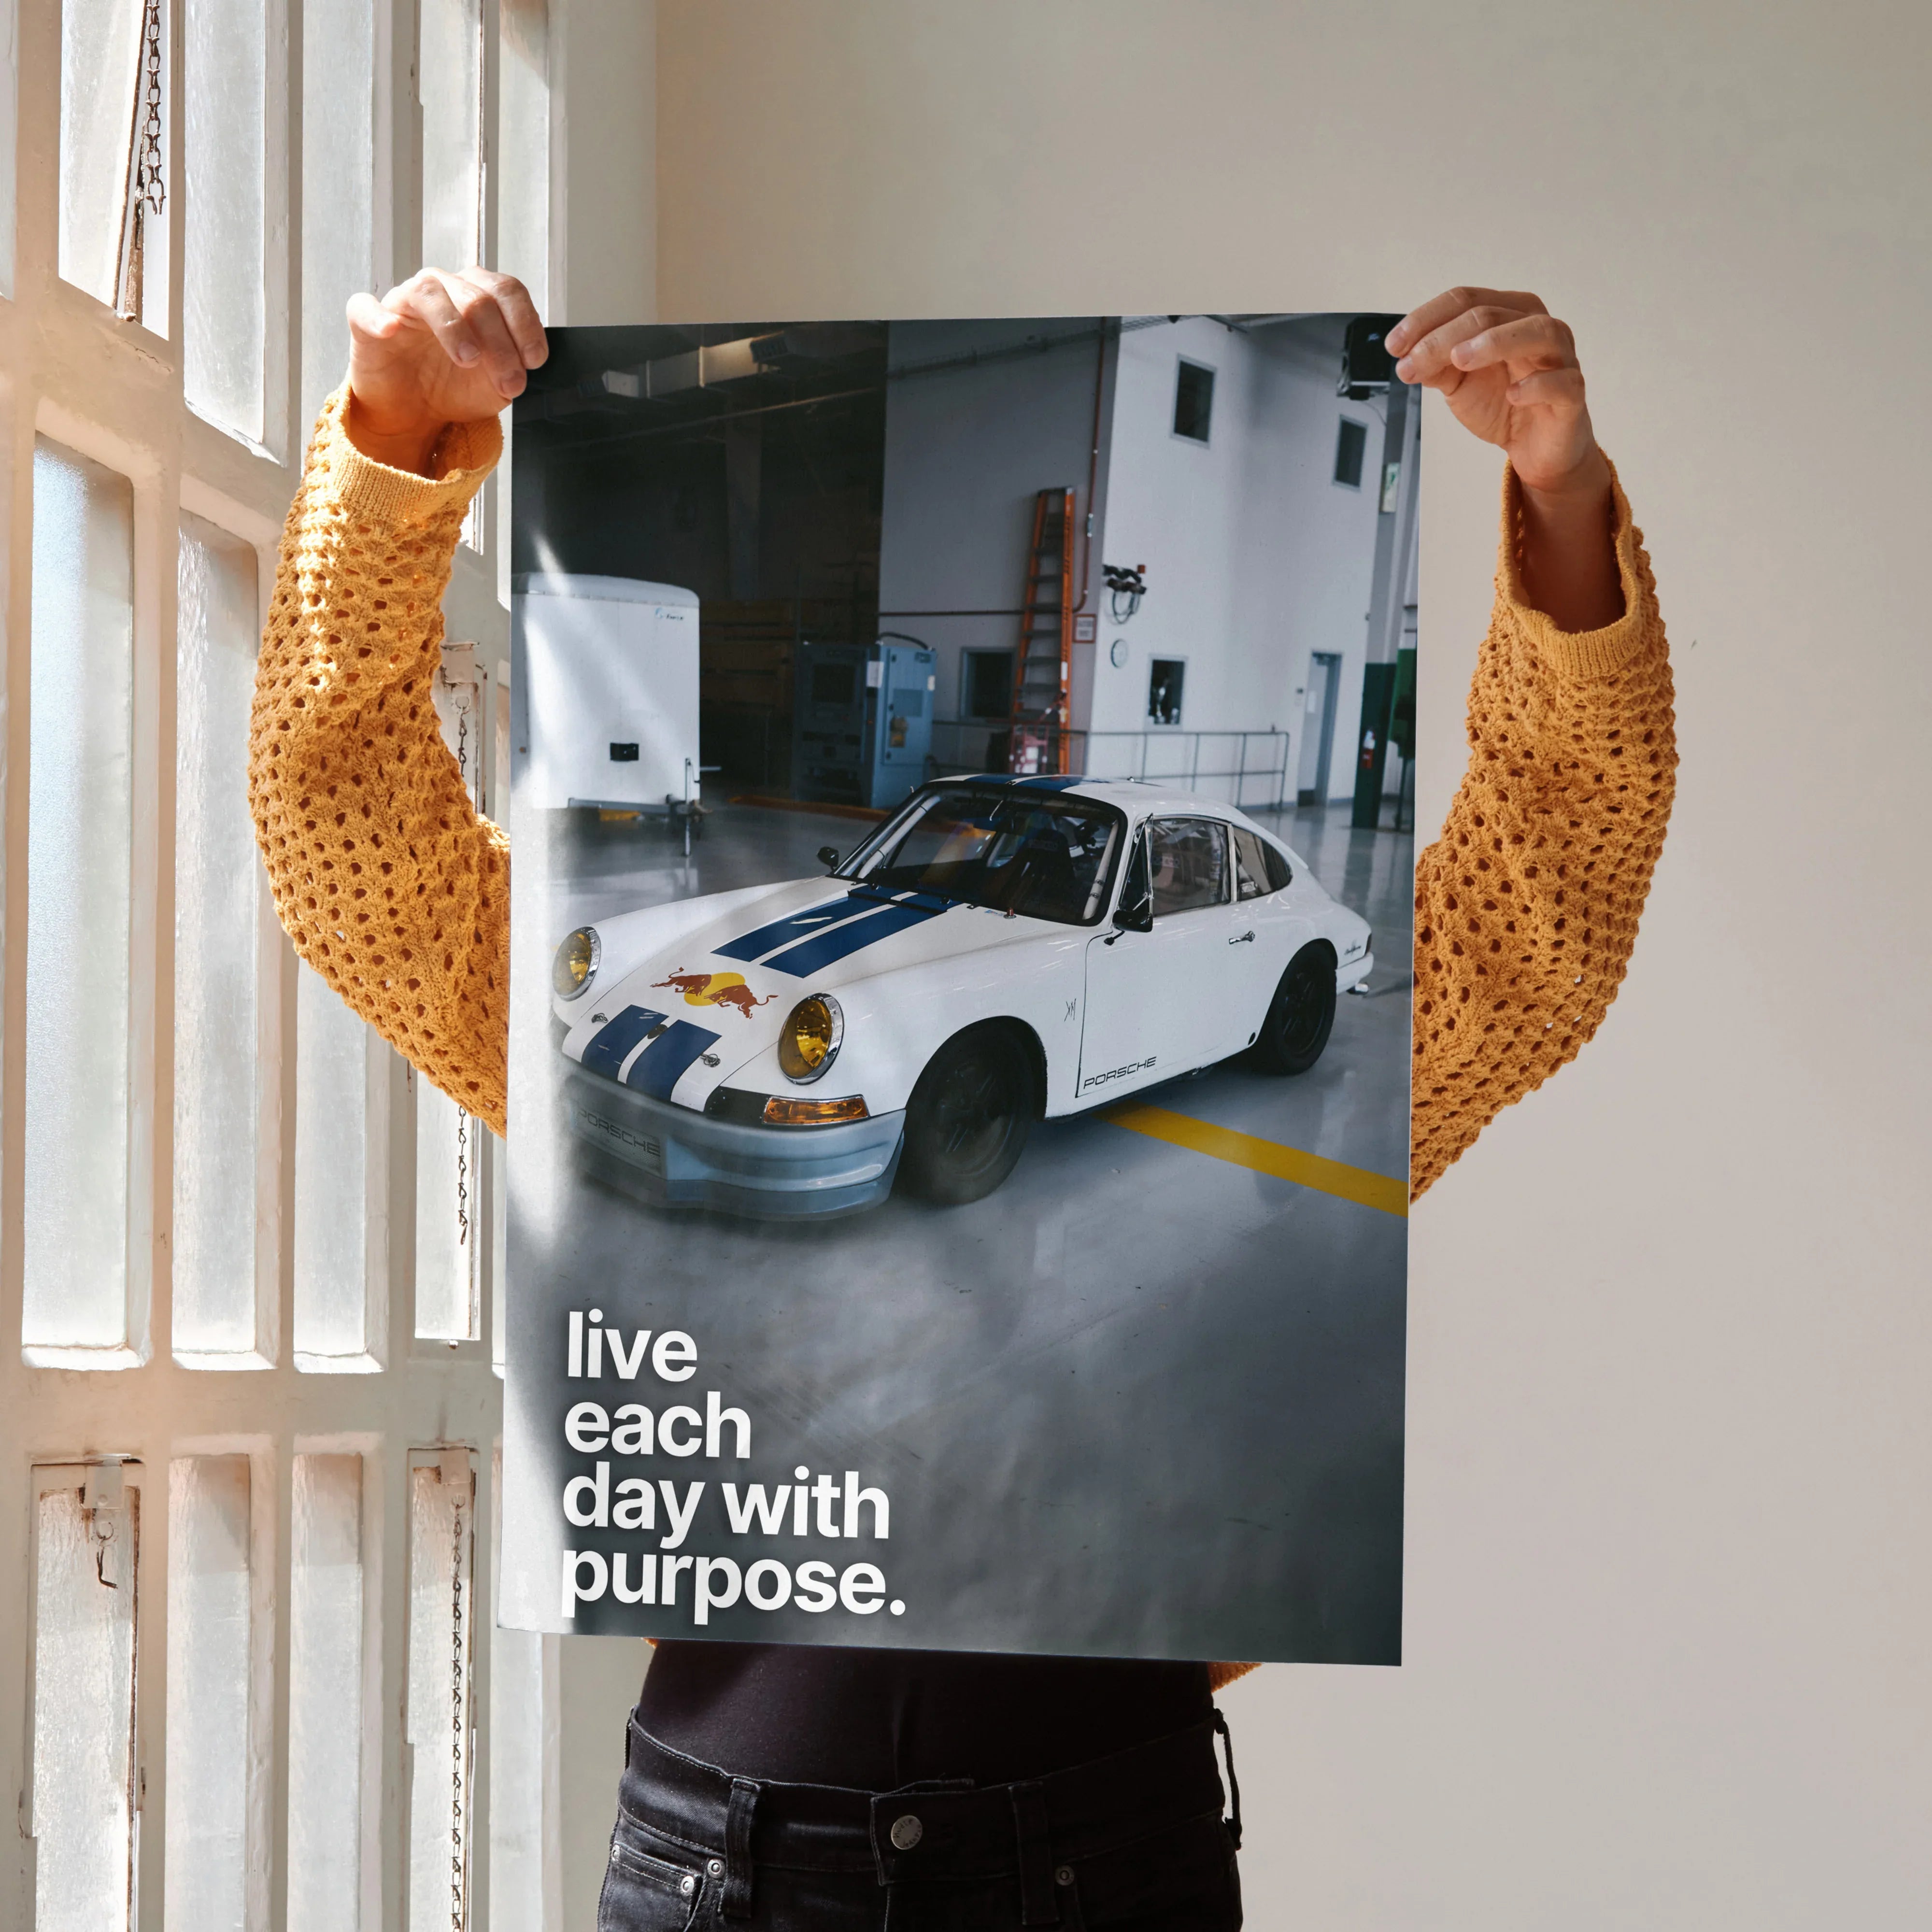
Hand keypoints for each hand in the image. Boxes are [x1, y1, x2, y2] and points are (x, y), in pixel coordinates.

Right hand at [344, 267, 546, 474]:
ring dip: (454, 328)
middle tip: (509, 381)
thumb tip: (526, 363)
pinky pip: (366, 307)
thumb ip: (514, 368)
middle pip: (477, 297)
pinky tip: (391, 330)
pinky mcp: (367, 321)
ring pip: (430, 293)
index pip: (507, 291)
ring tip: (468, 360)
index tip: (535, 360)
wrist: (414, 413)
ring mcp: (404, 301)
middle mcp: (443, 289)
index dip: (525, 324)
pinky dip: (378, 317)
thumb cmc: (454, 386)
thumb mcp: (496, 384)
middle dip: (500, 343)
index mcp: (478, 295)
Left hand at [1388, 288, 1620, 628]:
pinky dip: (1536, 385)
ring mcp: (1560, 358)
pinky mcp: (1572, 393)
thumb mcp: (1458, 383)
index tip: (1395, 345)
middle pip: (1491, 314)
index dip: (1426, 319)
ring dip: (1494, 342)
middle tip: (1413, 361)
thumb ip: (1435, 365)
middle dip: (1444, 337)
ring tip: (1459, 360)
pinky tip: (1512, 394)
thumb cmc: (1502, 404)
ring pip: (1536, 332)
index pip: (1466, 300)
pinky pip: (1561, 381)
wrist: (1534, 448)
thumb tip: (1406, 355)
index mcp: (1509, 315)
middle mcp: (1537, 327)